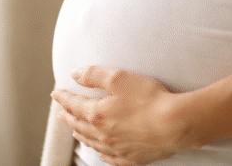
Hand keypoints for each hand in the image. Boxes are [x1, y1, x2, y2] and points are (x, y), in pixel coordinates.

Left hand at [51, 66, 196, 165]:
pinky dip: (102, 154)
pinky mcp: (133, 158)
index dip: (64, 98)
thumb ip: (94, 75)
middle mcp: (103, 135)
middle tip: (61, 112)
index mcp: (97, 115)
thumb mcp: (119, 78)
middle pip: (80, 125)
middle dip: (68, 117)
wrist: (175, 125)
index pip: (74, 105)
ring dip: (81, 134)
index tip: (56, 93)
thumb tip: (75, 74)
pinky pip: (111, 159)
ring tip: (75, 130)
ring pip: (92, 143)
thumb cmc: (149, 99)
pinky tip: (101, 153)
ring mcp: (117, 149)